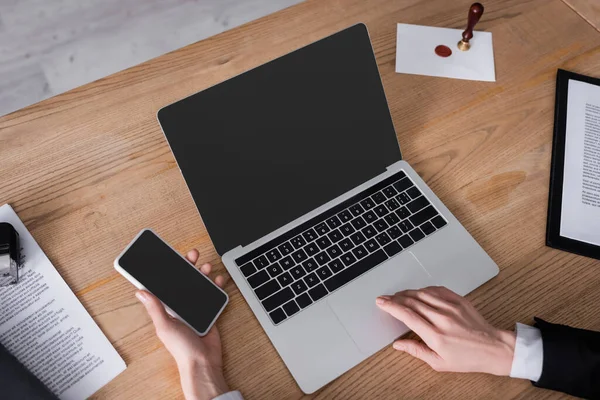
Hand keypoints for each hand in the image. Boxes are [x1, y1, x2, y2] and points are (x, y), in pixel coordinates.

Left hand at [136, 249, 228, 399]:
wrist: (203, 362)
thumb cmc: (181, 349)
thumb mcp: (164, 326)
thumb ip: (155, 308)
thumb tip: (140, 291)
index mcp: (168, 308)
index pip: (165, 285)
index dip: (167, 270)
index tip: (169, 256)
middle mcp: (181, 306)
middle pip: (184, 280)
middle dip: (188, 266)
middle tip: (192, 255)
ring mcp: (196, 307)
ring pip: (199, 284)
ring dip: (203, 273)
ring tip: (206, 266)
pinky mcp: (209, 311)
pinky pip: (213, 294)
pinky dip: (217, 285)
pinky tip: (218, 279)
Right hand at [376, 286, 515, 375]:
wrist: (493, 348)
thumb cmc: (468, 358)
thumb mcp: (439, 363)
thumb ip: (416, 351)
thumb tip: (398, 344)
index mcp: (435, 335)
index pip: (407, 315)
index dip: (391, 306)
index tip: (381, 302)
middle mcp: (442, 318)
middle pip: (411, 301)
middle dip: (395, 298)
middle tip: (385, 298)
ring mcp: (451, 307)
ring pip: (422, 293)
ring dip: (407, 292)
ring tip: (398, 295)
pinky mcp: (459, 300)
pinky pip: (436, 289)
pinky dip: (424, 289)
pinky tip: (418, 292)